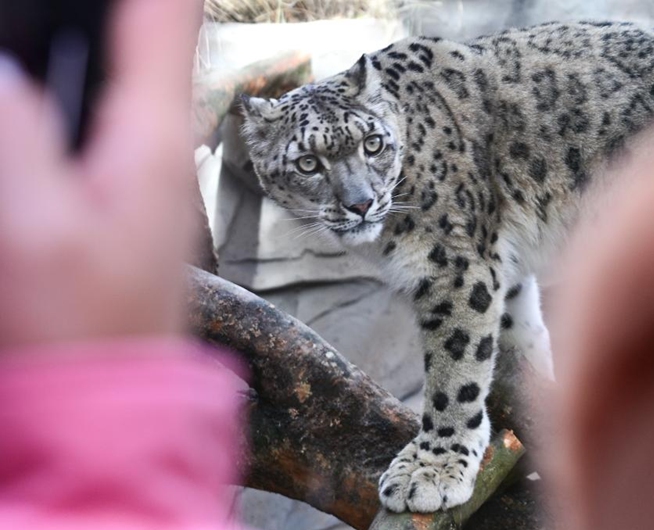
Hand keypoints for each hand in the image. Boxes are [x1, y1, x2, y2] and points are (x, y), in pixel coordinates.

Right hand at [0, 1, 202, 350]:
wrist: (108, 392)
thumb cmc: (85, 330)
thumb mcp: (36, 232)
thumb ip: (20, 136)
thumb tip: (5, 71)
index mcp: (151, 142)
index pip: (165, 19)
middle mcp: (164, 148)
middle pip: (145, 42)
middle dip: (101, 15)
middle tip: (56, 8)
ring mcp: (150, 172)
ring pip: (124, 81)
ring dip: (93, 52)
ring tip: (53, 34)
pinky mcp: (130, 196)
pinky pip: (110, 123)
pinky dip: (83, 99)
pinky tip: (44, 106)